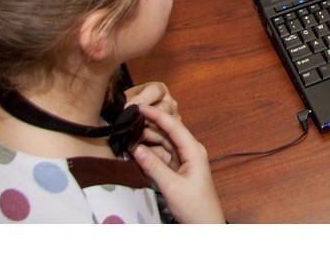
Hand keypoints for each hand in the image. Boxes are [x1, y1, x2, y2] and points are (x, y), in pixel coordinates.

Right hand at [125, 84, 220, 223]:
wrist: (204, 222)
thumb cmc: (195, 205)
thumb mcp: (172, 185)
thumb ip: (153, 167)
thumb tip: (136, 149)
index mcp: (194, 150)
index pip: (174, 127)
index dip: (157, 115)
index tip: (140, 106)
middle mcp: (189, 151)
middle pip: (166, 133)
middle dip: (148, 126)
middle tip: (126, 121)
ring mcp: (182, 160)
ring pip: (161, 144)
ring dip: (145, 139)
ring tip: (126, 134)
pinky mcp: (175, 169)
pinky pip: (159, 155)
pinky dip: (147, 152)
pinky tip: (134, 149)